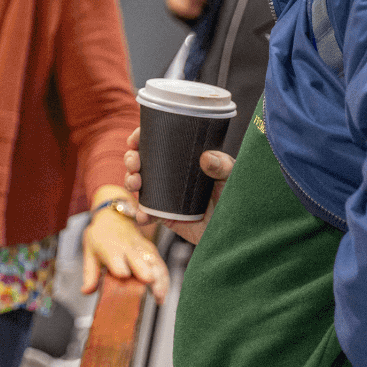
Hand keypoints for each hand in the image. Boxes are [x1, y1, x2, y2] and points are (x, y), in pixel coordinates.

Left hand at [81, 187, 167, 301]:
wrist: (112, 218)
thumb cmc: (100, 236)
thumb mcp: (90, 252)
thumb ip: (90, 274)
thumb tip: (86, 291)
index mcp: (112, 249)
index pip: (119, 264)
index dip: (121, 272)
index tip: (122, 278)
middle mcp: (129, 249)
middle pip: (142, 265)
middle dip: (146, 278)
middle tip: (149, 294)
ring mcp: (142, 249)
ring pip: (156, 265)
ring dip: (160, 282)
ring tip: (159, 298)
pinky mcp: (152, 250)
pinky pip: (161, 265)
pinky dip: (164, 280)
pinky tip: (162, 294)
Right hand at [122, 127, 234, 244]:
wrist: (237, 229)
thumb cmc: (237, 196)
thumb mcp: (233, 175)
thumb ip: (223, 165)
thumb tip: (206, 157)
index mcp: (183, 157)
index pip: (158, 142)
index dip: (141, 138)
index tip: (134, 140)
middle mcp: (171, 174)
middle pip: (142, 160)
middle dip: (131, 159)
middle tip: (135, 164)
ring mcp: (166, 194)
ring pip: (139, 184)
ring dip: (130, 181)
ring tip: (136, 184)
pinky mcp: (166, 216)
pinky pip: (147, 213)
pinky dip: (141, 214)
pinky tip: (143, 216)